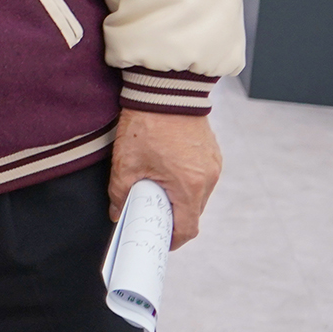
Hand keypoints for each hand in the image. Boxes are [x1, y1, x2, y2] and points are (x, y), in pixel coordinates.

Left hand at [108, 108, 221, 248]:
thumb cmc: (145, 125)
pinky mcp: (213, 152)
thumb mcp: (125, 163)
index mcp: (189, 186)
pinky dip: (186, 180)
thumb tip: (118, 213)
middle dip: (172, 217)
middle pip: (192, 212)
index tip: (159, 241)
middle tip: (150, 214)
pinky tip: (166, 170)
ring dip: (179, 197)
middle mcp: (208, 178)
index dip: (172, 240)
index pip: (187, 228)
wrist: (164, 89)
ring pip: (198, 194)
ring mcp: (214, 164)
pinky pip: (201, 176)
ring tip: (155, 188)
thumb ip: (120, 194)